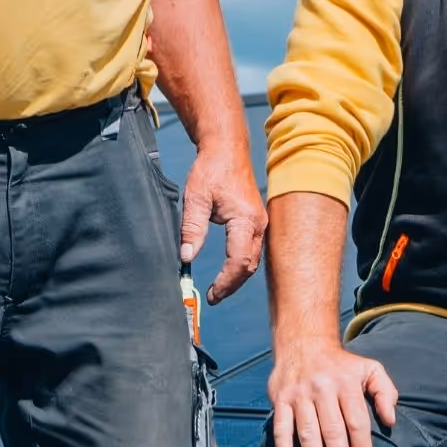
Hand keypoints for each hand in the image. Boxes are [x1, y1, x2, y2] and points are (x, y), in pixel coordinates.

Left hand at [181, 147, 268, 303]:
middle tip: (213, 297)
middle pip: (249, 265)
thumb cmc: (212, 169)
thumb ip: (192, 229)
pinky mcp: (255, 221)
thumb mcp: (195, 198)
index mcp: (245, 219)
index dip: (225, 282)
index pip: (239, 261)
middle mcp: (257, 224)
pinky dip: (240, 265)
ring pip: (252, 260)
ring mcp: (259, 223)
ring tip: (217, 289)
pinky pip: (251, 250)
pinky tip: (227, 272)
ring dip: (236, 277)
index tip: (212, 294)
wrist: (227, 149)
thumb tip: (187, 257)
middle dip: (232, 285)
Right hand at [267, 340, 403, 446]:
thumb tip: (391, 420)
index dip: (360, 446)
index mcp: (346, 383)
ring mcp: (299, 395)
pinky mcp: (280, 399)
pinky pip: (280, 428)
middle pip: (332, 430)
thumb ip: (385, 392)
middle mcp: (322, 389)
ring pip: (307, 432)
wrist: (304, 342)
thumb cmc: (342, 364)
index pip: (356, 420)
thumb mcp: (370, 369)